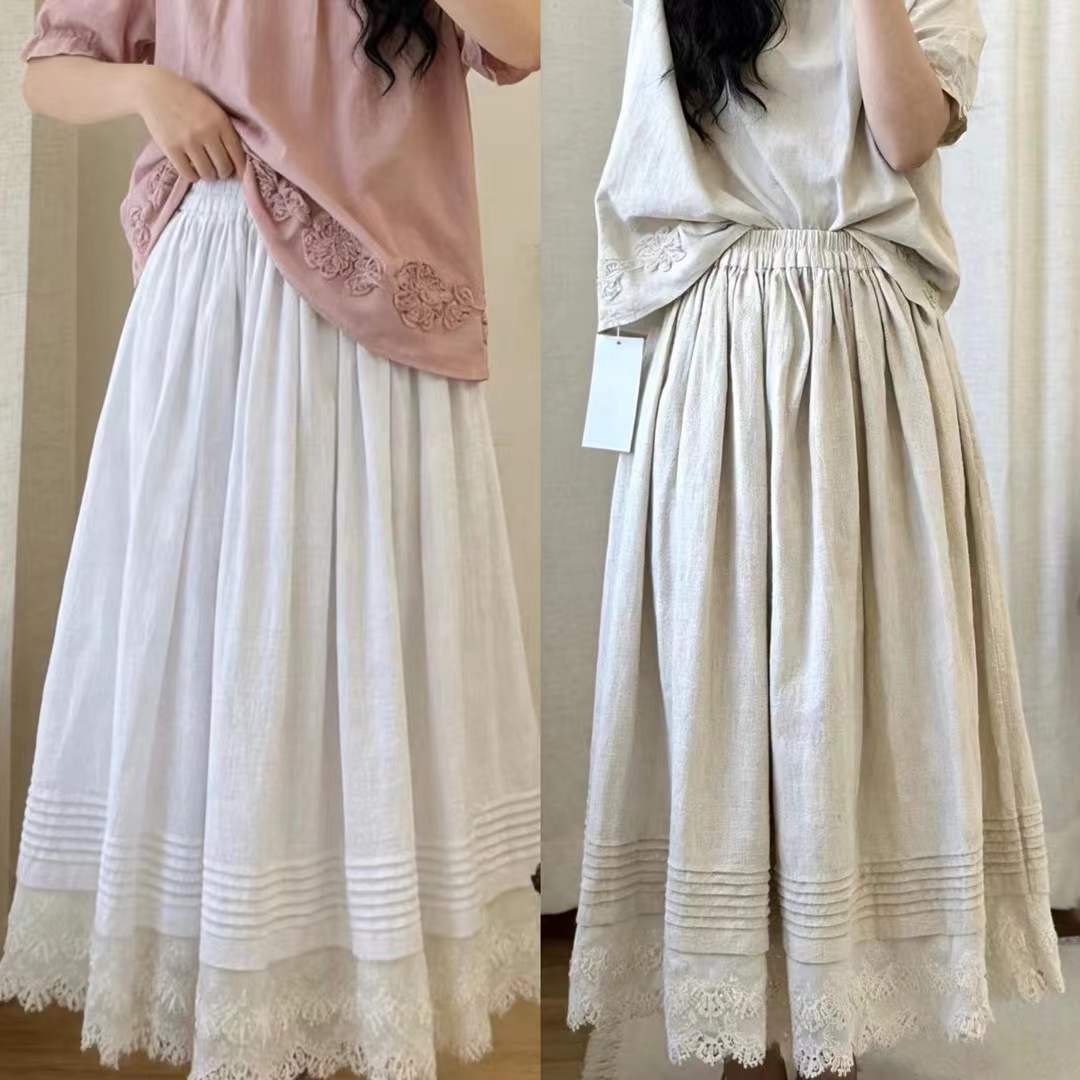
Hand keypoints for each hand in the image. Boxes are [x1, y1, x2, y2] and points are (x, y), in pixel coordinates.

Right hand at [135, 66, 246, 181]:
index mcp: (220, 121)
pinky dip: (193, 176)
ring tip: (204, 168)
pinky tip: (192, 168)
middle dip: (223, 172)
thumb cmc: (187, 98)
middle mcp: (206, 132)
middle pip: (224, 168)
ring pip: (208, 174)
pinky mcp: (171, 148)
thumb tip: (238, 161)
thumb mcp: (213, 108)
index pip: (238, 156)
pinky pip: (188, 174)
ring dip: (208, 175)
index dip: (240, 168)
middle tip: (217, 168)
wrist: (154, 89)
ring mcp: (188, 141)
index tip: (237, 171)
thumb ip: (225, 130)